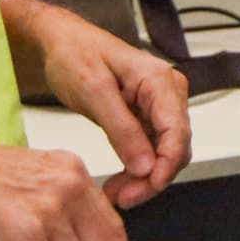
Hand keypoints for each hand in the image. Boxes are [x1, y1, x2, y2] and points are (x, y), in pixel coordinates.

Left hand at [9, 0, 190, 206]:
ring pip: (165, 153)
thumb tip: (145, 166)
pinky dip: (136, 169)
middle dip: (153, 177)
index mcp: (160, 81)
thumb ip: (122, 130)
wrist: (62, 43)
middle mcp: (167, 93)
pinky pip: (151, 150)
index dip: (167, 165)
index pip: (178, 131)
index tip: (148, 186)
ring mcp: (159, 106)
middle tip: (122, 197)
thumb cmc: (75, 55)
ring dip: (144, 178)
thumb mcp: (94, 92)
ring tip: (115, 193)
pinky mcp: (146, 117)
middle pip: (175, 147)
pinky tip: (119, 182)